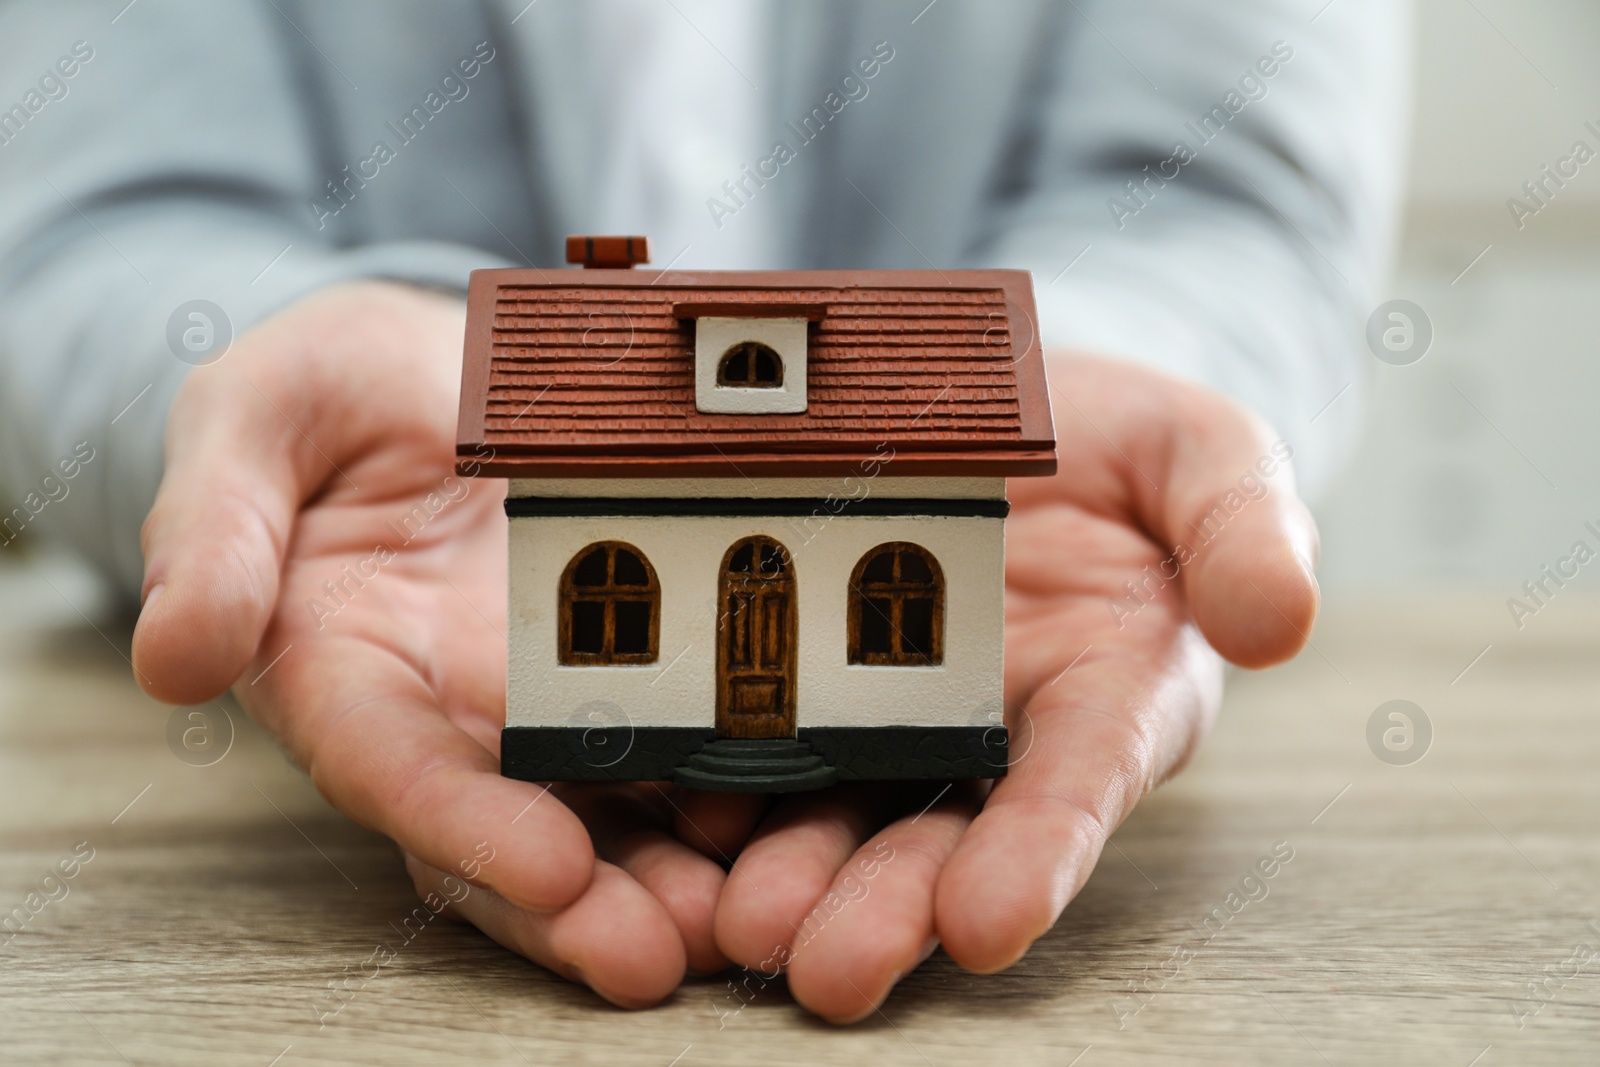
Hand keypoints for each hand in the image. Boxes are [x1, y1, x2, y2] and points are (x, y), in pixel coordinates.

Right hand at [131, 282, 746, 1006]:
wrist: (426, 371)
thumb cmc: (325, 398)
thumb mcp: (252, 421)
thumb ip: (216, 531)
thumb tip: (178, 659)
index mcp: (340, 666)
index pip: (390, 766)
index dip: (463, 823)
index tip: (548, 871)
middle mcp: (444, 711)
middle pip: (506, 831)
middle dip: (582, 906)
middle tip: (668, 952)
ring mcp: (538, 698)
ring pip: (603, 812)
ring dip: (672, 875)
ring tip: (751, 914)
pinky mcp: (620, 667)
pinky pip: (677, 739)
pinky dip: (731, 787)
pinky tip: (799, 810)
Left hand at [696, 354, 1319, 1020]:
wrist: (1011, 403)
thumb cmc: (1121, 441)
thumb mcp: (1203, 454)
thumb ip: (1242, 528)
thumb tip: (1279, 622)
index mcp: (1110, 687)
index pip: (1080, 779)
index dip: (1039, 850)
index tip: (991, 920)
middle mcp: (1001, 725)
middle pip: (949, 828)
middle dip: (893, 904)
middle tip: (831, 969)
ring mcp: (902, 706)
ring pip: (849, 804)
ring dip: (799, 874)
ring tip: (743, 922)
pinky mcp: (819, 673)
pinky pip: (769, 732)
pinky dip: (727, 783)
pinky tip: (679, 827)